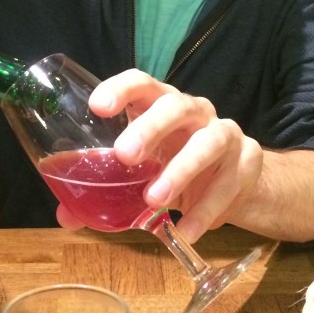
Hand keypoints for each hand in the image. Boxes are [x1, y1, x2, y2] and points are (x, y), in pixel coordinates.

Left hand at [87, 69, 263, 242]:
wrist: (238, 181)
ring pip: (207, 142)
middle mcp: (194, 112)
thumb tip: (66, 216)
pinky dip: (206, 208)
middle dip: (149, 128)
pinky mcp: (248, 161)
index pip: (142, 83)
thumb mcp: (142, 175)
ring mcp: (224, 134)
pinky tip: (187, 229)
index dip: (120, 89)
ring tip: (155, 200)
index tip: (98, 106)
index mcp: (161, 105)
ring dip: (180, 171)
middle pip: (175, 105)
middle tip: (124, 155)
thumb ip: (106, 192)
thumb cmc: (176, 166)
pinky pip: (229, 183)